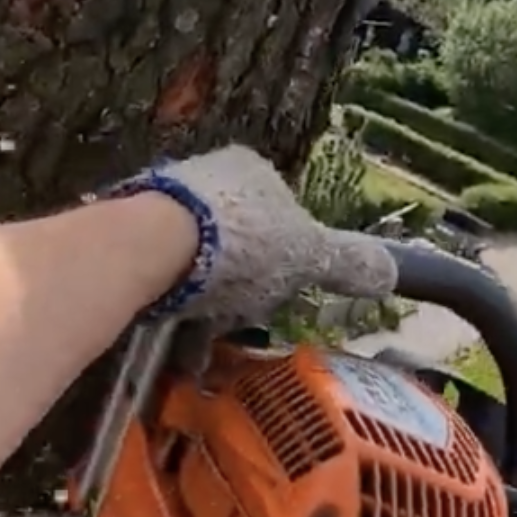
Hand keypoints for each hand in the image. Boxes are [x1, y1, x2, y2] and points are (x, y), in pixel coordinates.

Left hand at [100, 146, 395, 327]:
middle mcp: (206, 176)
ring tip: (201, 347)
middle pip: (234, 244)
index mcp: (252, 169)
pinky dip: (170, 308)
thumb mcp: (307, 254)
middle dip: (238, 288)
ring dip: (202, 306)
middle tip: (236, 323)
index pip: (279, 218)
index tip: (277, 294)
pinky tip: (172, 339)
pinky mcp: (126, 233)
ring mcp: (161, 201)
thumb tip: (390, 272)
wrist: (153, 243)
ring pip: (194, 263)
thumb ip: (347, 262)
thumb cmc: (240, 243)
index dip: (284, 260)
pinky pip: (159, 276)